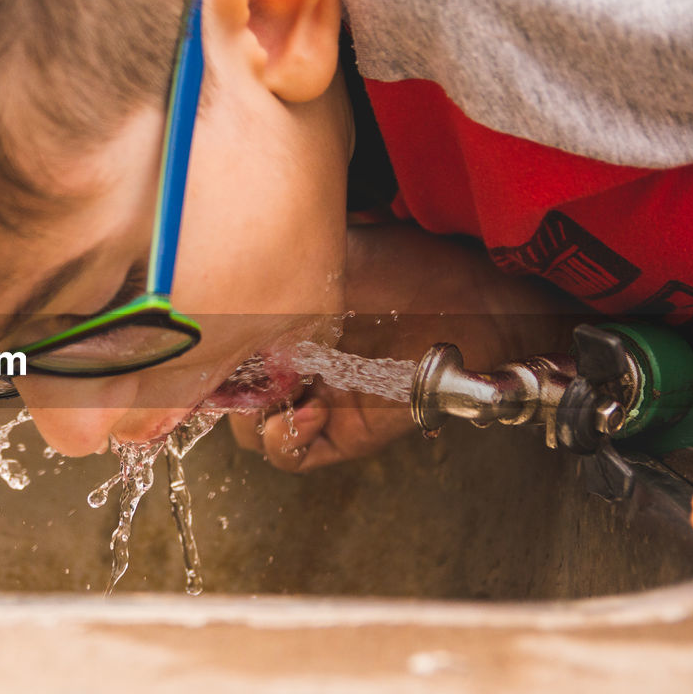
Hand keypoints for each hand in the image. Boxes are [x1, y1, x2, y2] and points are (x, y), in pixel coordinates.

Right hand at [232, 224, 583, 471]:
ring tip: (283, 388)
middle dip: (222, 381)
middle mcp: (293, 361)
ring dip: (252, 412)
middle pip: (227, 387)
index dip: (209, 344)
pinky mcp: (341, 435)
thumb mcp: (348, 243)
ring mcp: (314, 400)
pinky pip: (290, 456)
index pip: (223, 343)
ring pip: (250, 426)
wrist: (483, 309)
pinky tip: (308, 412)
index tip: (209, 334)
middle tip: (237, 365)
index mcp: (284, 320)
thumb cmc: (422, 269)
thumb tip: (247, 238)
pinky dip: (283, 440)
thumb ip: (295, 248)